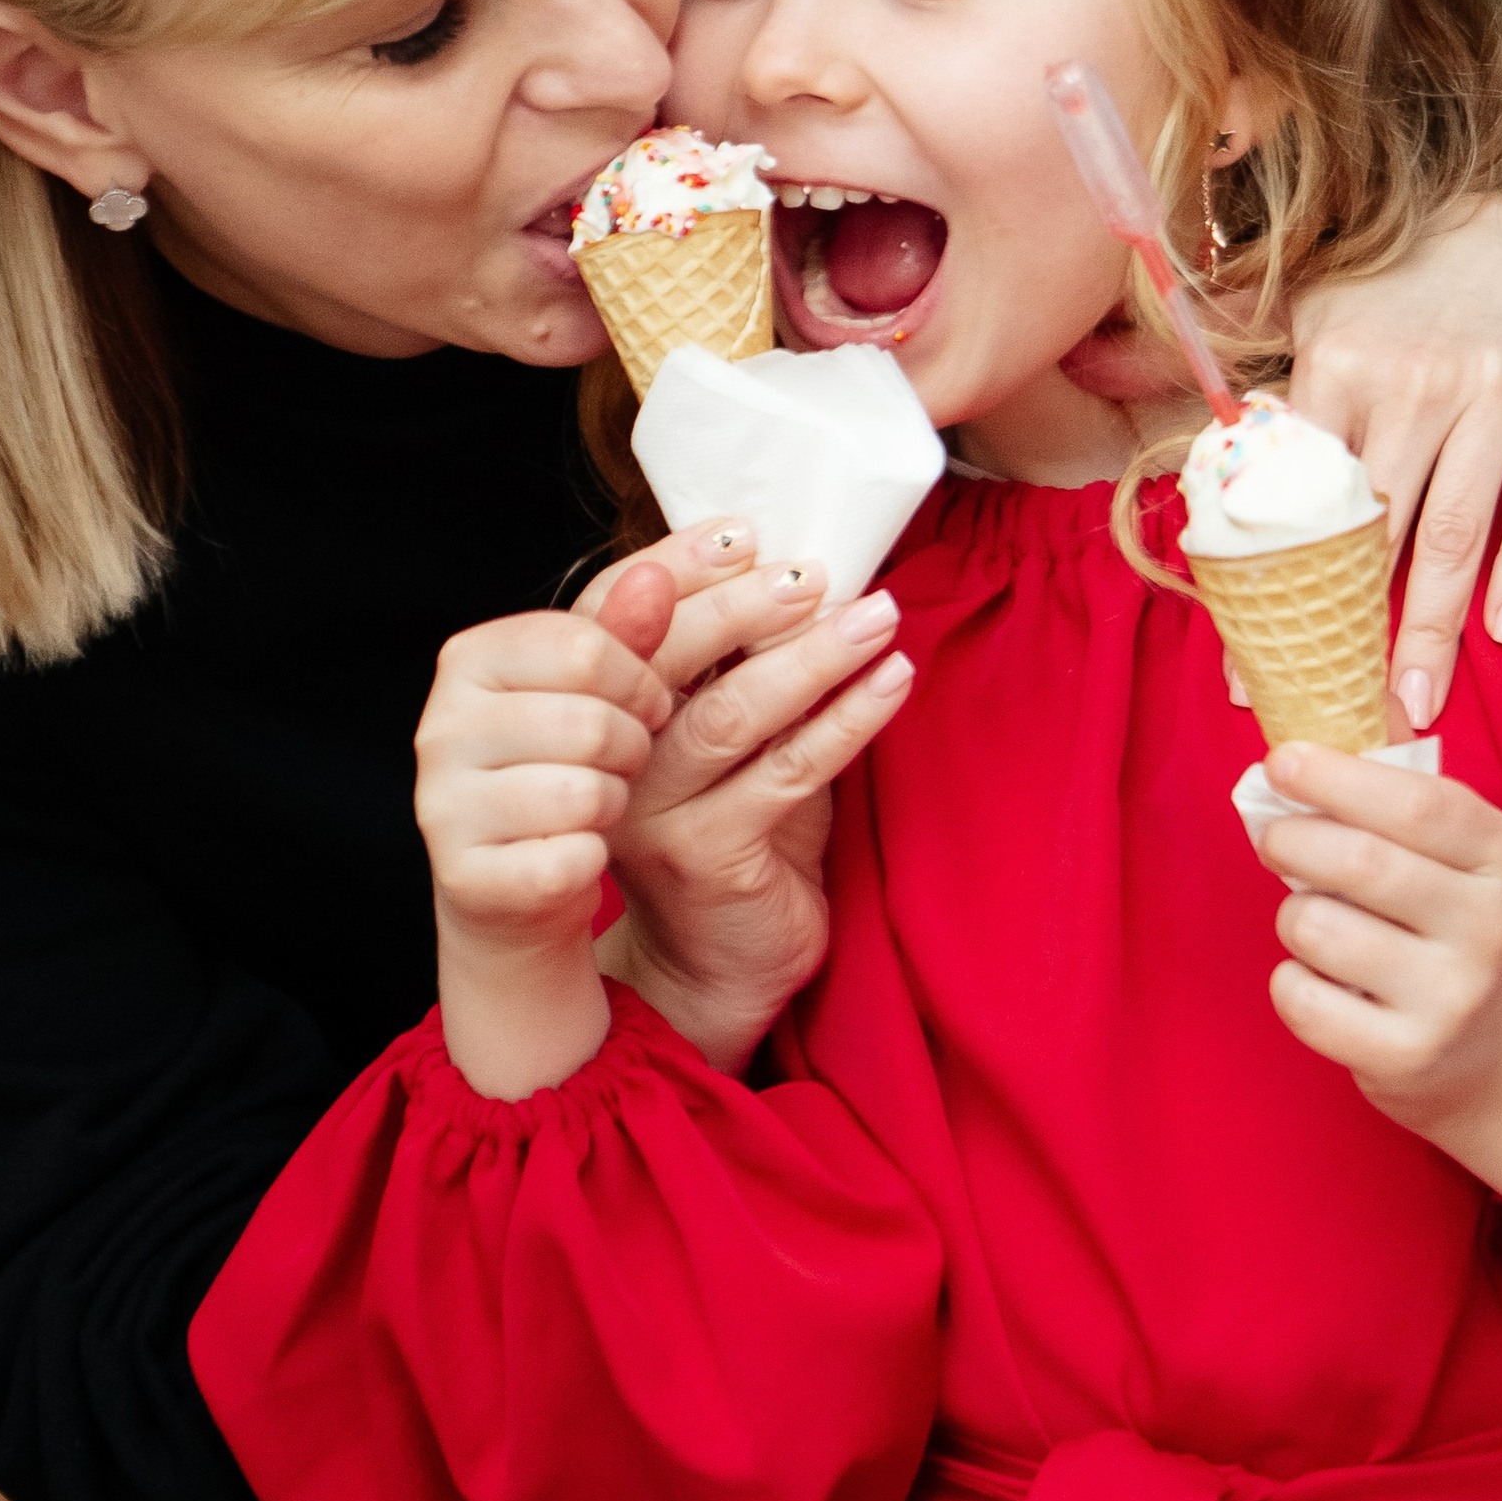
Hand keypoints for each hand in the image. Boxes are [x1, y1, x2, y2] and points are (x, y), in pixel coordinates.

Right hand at [416, 580, 677, 1098]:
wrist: (515, 890)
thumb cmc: (561, 770)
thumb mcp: (594, 693)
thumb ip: (629, 629)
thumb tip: (658, 574)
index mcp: (468, 660)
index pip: (583, 645)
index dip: (640, 678)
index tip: (651, 703)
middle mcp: (441, 727)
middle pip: (590, 721)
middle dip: (633, 745)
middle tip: (630, 760)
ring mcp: (445, 805)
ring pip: (586, 793)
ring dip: (615, 803)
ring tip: (601, 803)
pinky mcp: (470, 878)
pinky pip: (574, 858)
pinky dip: (594, 857)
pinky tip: (580, 852)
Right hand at [594, 565, 915, 1074]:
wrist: (717, 972)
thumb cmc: (736, 841)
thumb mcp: (731, 745)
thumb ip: (742, 668)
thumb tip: (810, 573)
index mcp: (610, 715)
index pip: (627, 621)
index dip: (679, 569)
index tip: (741, 529)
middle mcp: (618, 759)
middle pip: (673, 658)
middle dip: (746, 603)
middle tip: (816, 567)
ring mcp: (654, 811)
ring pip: (733, 714)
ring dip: (813, 657)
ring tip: (877, 616)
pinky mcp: (708, 855)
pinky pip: (785, 774)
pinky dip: (847, 722)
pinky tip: (891, 685)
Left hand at [1256, 740, 1501, 1225]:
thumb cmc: (1473, 932)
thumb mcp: (1472, 855)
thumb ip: (1408, 787)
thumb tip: (1339, 705)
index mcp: (1501, 859)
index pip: (1415, 804)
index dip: (1336, 776)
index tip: (1281, 761)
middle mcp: (1486, 927)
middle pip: (1359, 863)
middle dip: (1291, 839)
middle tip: (1274, 838)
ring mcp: (1450, 998)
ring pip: (1319, 928)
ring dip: (1293, 914)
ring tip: (1314, 920)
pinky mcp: (1407, 1057)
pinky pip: (1304, 1001)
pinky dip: (1291, 981)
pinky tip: (1319, 980)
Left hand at [1286, 197, 1501, 733]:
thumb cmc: (1388, 286)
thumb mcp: (1306, 314)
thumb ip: (1247, 382)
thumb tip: (1139, 416)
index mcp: (1339, 366)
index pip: (1294, 504)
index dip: (1271, 597)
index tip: (1253, 673)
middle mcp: (1415, 381)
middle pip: (1376, 536)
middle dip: (1358, 637)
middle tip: (1348, 718)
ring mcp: (1497, 388)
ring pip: (1454, 533)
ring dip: (1436, 631)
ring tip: (1417, 705)